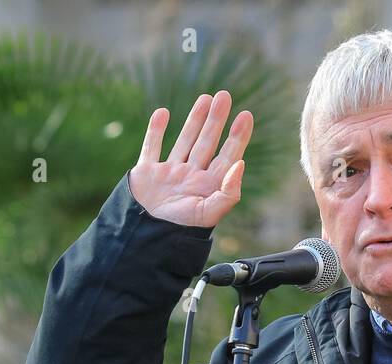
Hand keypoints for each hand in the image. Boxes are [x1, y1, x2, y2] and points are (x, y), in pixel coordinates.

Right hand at [128, 90, 253, 227]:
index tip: (246, 115)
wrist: (145, 238)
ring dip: (195, 120)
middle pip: (207, 143)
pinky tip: (162, 113)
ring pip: (185, 141)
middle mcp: (191, 178)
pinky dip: (156, 130)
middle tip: (225, 96)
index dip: (238, 137)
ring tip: (205, 98)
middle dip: (217, 120)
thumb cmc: (180, 230)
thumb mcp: (209, 213)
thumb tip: (241, 164)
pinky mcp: (147, 173)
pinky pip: (152, 147)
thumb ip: (228, 191)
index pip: (227, 157)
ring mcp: (169, 174)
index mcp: (208, 187)